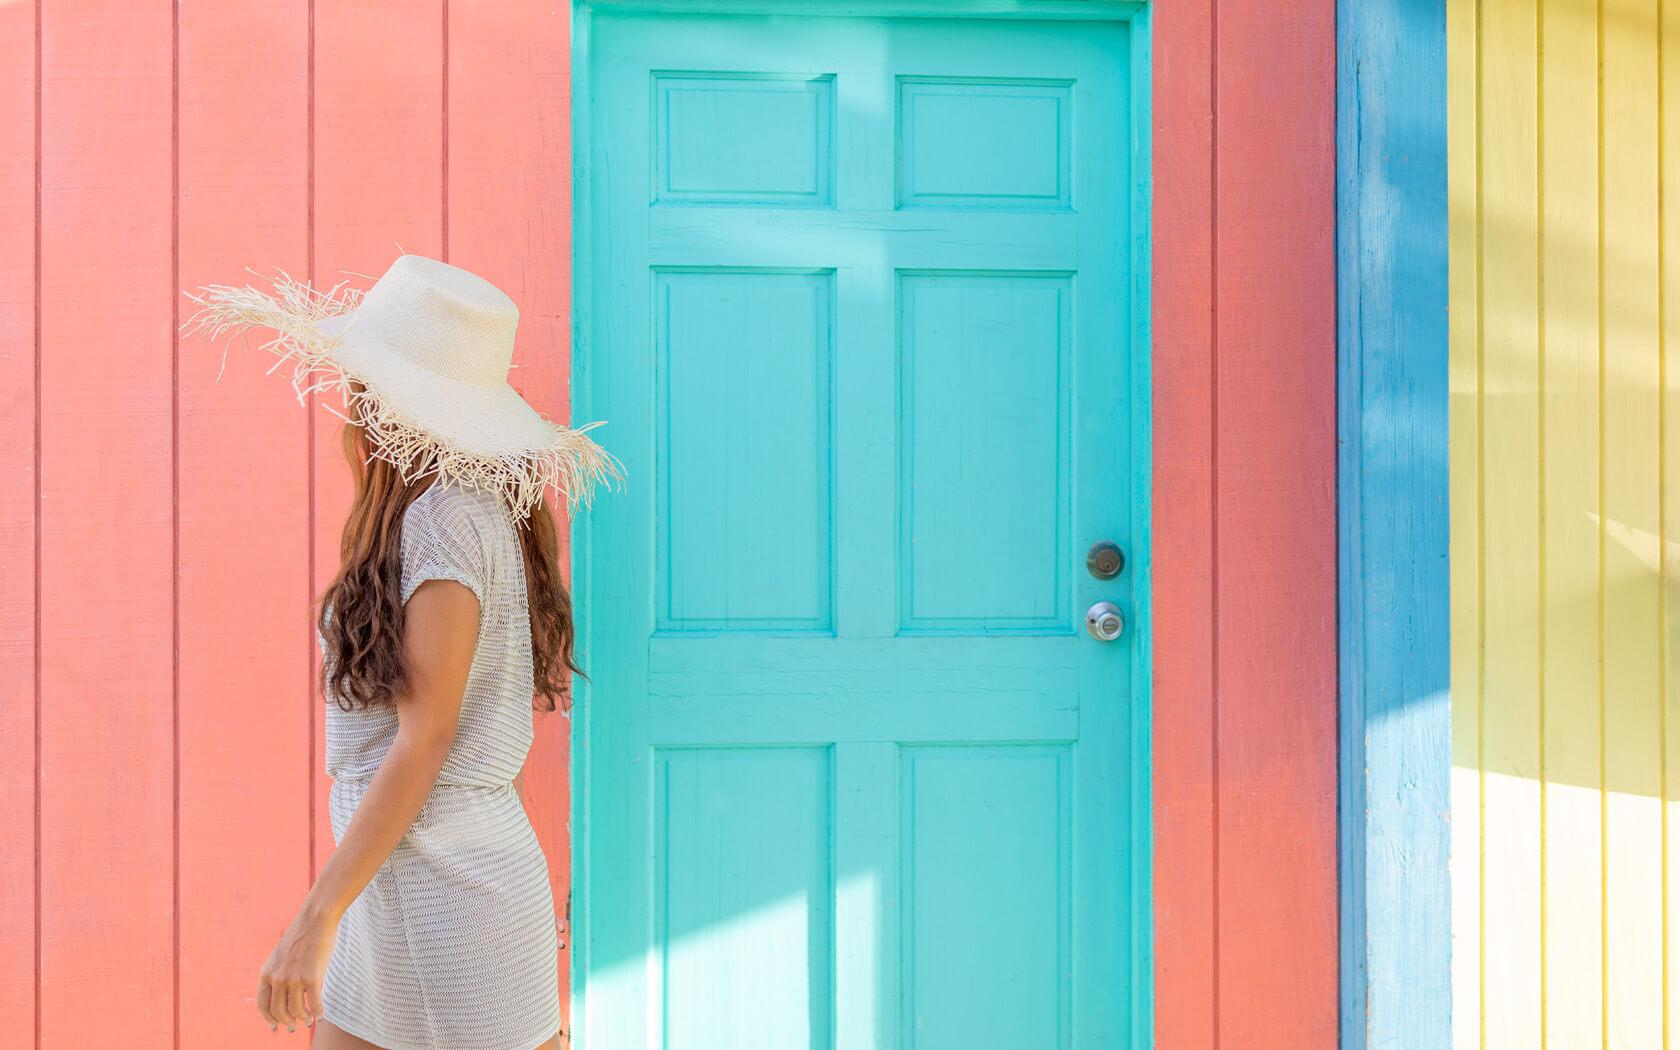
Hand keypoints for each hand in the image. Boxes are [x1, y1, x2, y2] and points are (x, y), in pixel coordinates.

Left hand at [257, 902, 338, 1031]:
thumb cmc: (302, 935)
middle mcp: (277, 978)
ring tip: (309, 1021)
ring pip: (296, 1010)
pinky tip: (321, 1015)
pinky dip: (318, 1012)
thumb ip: (278, 972)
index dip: (269, 1019)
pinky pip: (314, 1003)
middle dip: (287, 1022)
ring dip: (303, 1019)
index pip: (263, 1004)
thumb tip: (283, 992)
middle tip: (294, 1027)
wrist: (316, 918)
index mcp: (266, 972)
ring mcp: (294, 979)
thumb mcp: (281, 955)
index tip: (275, 1027)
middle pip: (279, 1011)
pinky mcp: (312, 977)